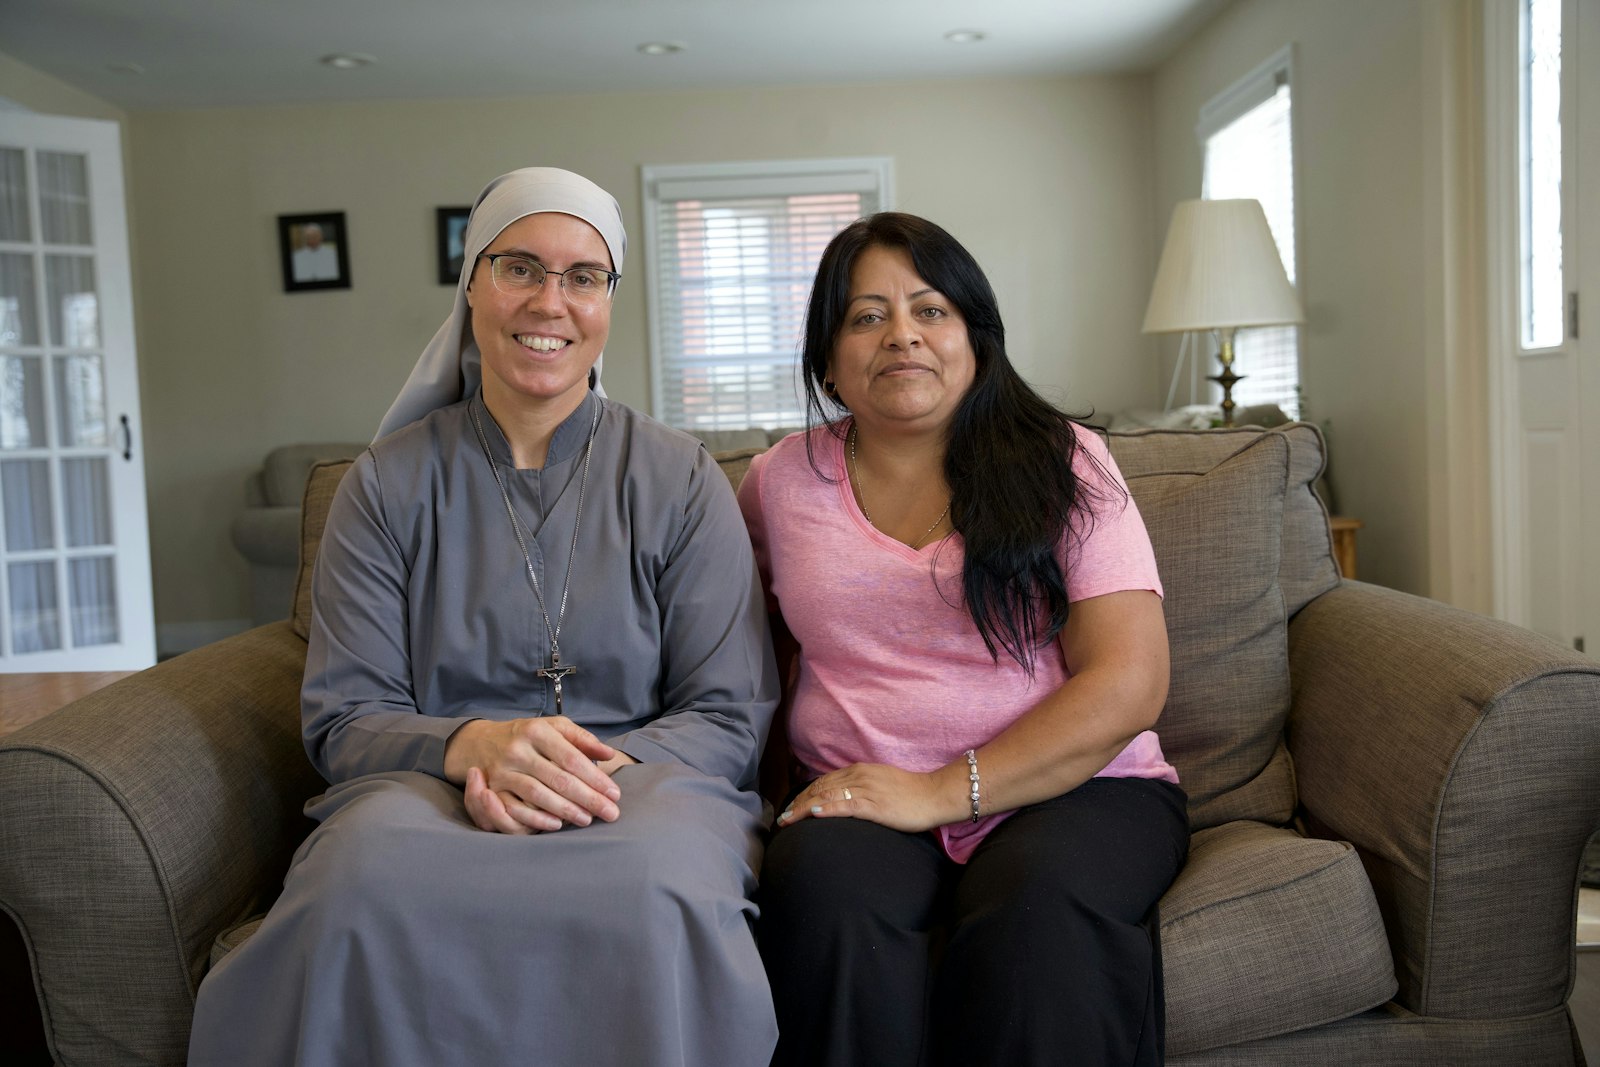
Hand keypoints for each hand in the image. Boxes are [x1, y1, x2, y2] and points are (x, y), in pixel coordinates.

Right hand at [446, 717, 623, 834]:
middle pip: (559, 779)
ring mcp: (502, 770)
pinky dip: (537, 818)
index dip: (595, 778)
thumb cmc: (528, 735)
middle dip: (588, 799)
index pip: (572, 759)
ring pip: (539, 795)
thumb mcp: (554, 727)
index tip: (615, 793)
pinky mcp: (492, 788)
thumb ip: (582, 739)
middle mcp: (518, 750)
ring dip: (566, 810)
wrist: (480, 741)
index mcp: (537, 731)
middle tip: (610, 813)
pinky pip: (516, 808)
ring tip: (588, 820)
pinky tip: (557, 824)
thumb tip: (608, 753)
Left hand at [773, 762, 965, 833]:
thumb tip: (845, 799)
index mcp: (859, 771)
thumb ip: (862, 788)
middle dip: (798, 803)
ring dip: (804, 808)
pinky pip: (845, 805)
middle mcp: (859, 776)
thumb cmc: (911, 793)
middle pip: (819, 788)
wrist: (934, 795)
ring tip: (788, 820)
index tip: (791, 808)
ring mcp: (866, 789)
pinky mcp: (874, 805)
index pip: (823, 781)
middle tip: (783, 818)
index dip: (804, 795)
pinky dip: (827, 808)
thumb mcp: (881, 784)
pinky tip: (814, 814)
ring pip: (827, 796)